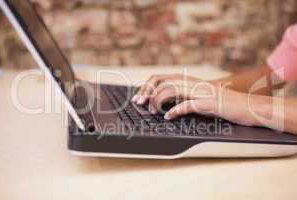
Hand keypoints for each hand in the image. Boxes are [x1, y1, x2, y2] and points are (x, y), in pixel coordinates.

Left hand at [137, 74, 269, 126]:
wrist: (248, 107)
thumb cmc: (224, 104)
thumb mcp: (200, 98)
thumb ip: (185, 97)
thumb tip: (166, 104)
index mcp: (191, 81)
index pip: (163, 77)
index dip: (148, 85)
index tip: (139, 96)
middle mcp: (194, 83)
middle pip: (163, 81)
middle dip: (147, 91)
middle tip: (138, 103)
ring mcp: (202, 92)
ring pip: (172, 90)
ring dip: (158, 101)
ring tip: (152, 111)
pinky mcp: (209, 103)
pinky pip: (188, 105)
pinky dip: (175, 111)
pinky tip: (168, 117)